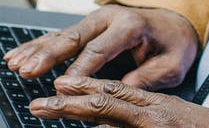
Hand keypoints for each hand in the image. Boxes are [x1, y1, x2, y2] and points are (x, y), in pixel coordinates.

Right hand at [4, 5, 198, 89]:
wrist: (177, 17)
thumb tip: (119, 91)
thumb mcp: (173, 64)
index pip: (100, 50)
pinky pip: (57, 36)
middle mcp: (108, 18)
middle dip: (47, 55)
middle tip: (26, 70)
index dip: (79, 69)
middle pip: (73, 38)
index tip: (61, 86)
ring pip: (60, 35)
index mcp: (131, 25)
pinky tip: (15, 55)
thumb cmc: (175, 43)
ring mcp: (95, 20)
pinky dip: (36, 46)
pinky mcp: (86, 27)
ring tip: (13, 64)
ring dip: (36, 50)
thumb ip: (148, 77)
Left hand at [32, 76, 208, 127]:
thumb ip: (140, 120)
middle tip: (37, 103)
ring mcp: (157, 125)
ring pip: (111, 114)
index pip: (114, 92)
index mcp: (156, 107)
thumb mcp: (171, 120)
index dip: (84, 87)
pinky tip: (91, 126)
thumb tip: (104, 125)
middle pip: (106, 101)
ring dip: (79, 111)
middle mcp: (155, 114)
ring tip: (47, 110)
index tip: (58, 86)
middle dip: (68, 101)